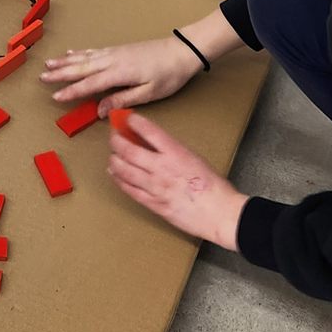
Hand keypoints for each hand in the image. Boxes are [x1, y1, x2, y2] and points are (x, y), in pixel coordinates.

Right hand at [40, 36, 199, 112]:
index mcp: (119, 73)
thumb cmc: (168, 75)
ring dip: (65, 61)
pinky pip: (94, 51)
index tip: (55, 97)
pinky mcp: (119, 49)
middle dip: (61, 73)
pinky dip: (80, 52)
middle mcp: (112, 60)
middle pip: (81, 68)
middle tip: (41, 77)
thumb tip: (100, 110)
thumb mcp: (149, 93)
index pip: (89, 84)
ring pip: (84, 57)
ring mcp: (114, 52)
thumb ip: (123, 100)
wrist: (182, 51)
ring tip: (49, 64)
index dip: (71, 91)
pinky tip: (72, 53)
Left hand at [107, 114, 245, 249]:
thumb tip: (153, 143)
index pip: (149, 131)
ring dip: (114, 159)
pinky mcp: (153, 204)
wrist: (219, 213)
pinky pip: (130, 190)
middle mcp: (162, 168)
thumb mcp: (193, 157)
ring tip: (112, 155)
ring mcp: (155, 187)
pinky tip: (115, 174)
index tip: (127, 118)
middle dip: (117, 140)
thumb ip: (173, 150)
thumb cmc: (212, 186)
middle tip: (113, 136)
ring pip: (124, 170)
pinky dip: (119, 180)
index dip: (134, 121)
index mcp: (175, 152)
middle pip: (129, 150)